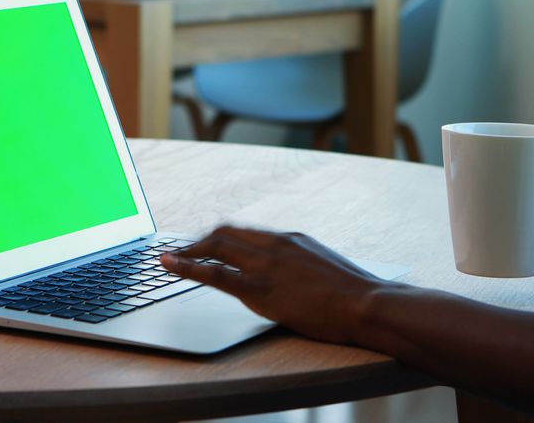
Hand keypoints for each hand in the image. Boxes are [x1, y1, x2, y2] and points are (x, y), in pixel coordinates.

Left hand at [160, 226, 386, 343]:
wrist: (366, 303)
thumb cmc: (352, 292)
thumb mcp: (323, 266)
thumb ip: (301, 263)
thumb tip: (292, 270)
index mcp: (289, 238)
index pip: (243, 231)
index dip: (219, 236)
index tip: (205, 242)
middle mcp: (273, 245)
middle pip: (224, 233)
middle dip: (198, 241)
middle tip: (181, 251)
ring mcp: (266, 266)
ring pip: (215, 247)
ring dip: (187, 251)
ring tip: (168, 258)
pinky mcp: (261, 290)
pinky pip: (216, 274)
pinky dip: (188, 267)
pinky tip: (170, 265)